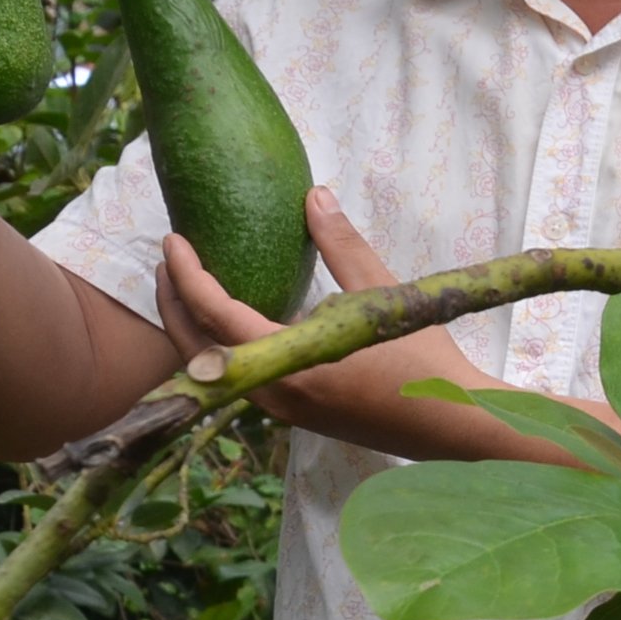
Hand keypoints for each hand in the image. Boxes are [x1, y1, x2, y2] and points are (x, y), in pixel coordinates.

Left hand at [154, 189, 474, 451]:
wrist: (451, 423)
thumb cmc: (422, 359)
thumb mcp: (382, 294)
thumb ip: (342, 246)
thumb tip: (314, 196)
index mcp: (290, 362)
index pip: (216, 315)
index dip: (187, 275)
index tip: (174, 241)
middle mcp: (274, 393)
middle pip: (197, 350)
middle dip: (174, 304)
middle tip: (169, 262)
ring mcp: (283, 410)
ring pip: (215, 369)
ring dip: (195, 328)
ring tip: (192, 288)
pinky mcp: (297, 414)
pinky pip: (240, 377)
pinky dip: (223, 347)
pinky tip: (237, 321)